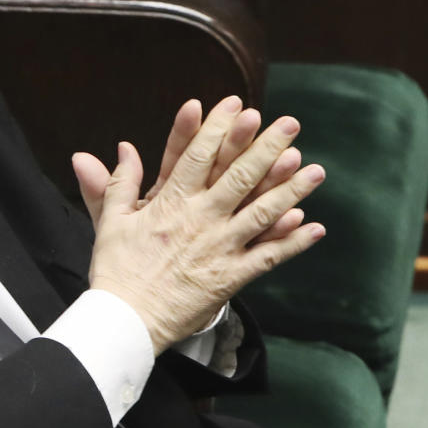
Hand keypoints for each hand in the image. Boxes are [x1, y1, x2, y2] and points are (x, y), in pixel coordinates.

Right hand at [72, 97, 325, 353]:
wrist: (125, 322)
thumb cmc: (115, 272)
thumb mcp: (111, 222)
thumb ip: (118, 182)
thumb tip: (124, 146)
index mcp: (170, 204)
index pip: (199, 156)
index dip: (220, 127)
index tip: (238, 105)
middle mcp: (200, 220)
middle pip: (240, 176)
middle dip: (267, 147)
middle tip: (290, 123)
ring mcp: (219, 248)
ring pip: (262, 212)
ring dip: (292, 189)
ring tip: (316, 169)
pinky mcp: (230, 277)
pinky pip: (268, 257)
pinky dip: (293, 243)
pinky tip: (315, 227)